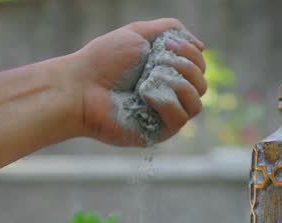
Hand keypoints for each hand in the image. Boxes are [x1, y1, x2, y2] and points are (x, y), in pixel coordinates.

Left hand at [64, 18, 206, 145]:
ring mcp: (164, 116)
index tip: (169, 45)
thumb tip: (201, 45)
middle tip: (158, 61)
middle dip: (185, 67)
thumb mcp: (138, 34)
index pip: (199, 68)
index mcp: (166, 73)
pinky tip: (145, 93)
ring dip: (179, 84)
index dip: (191, 54)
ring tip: (152, 76)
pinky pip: (180, 118)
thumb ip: (170, 29)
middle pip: (202, 85)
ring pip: (196, 104)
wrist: (79, 86)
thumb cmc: (103, 61)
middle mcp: (169, 95)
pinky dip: (166, 101)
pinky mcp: (157, 132)